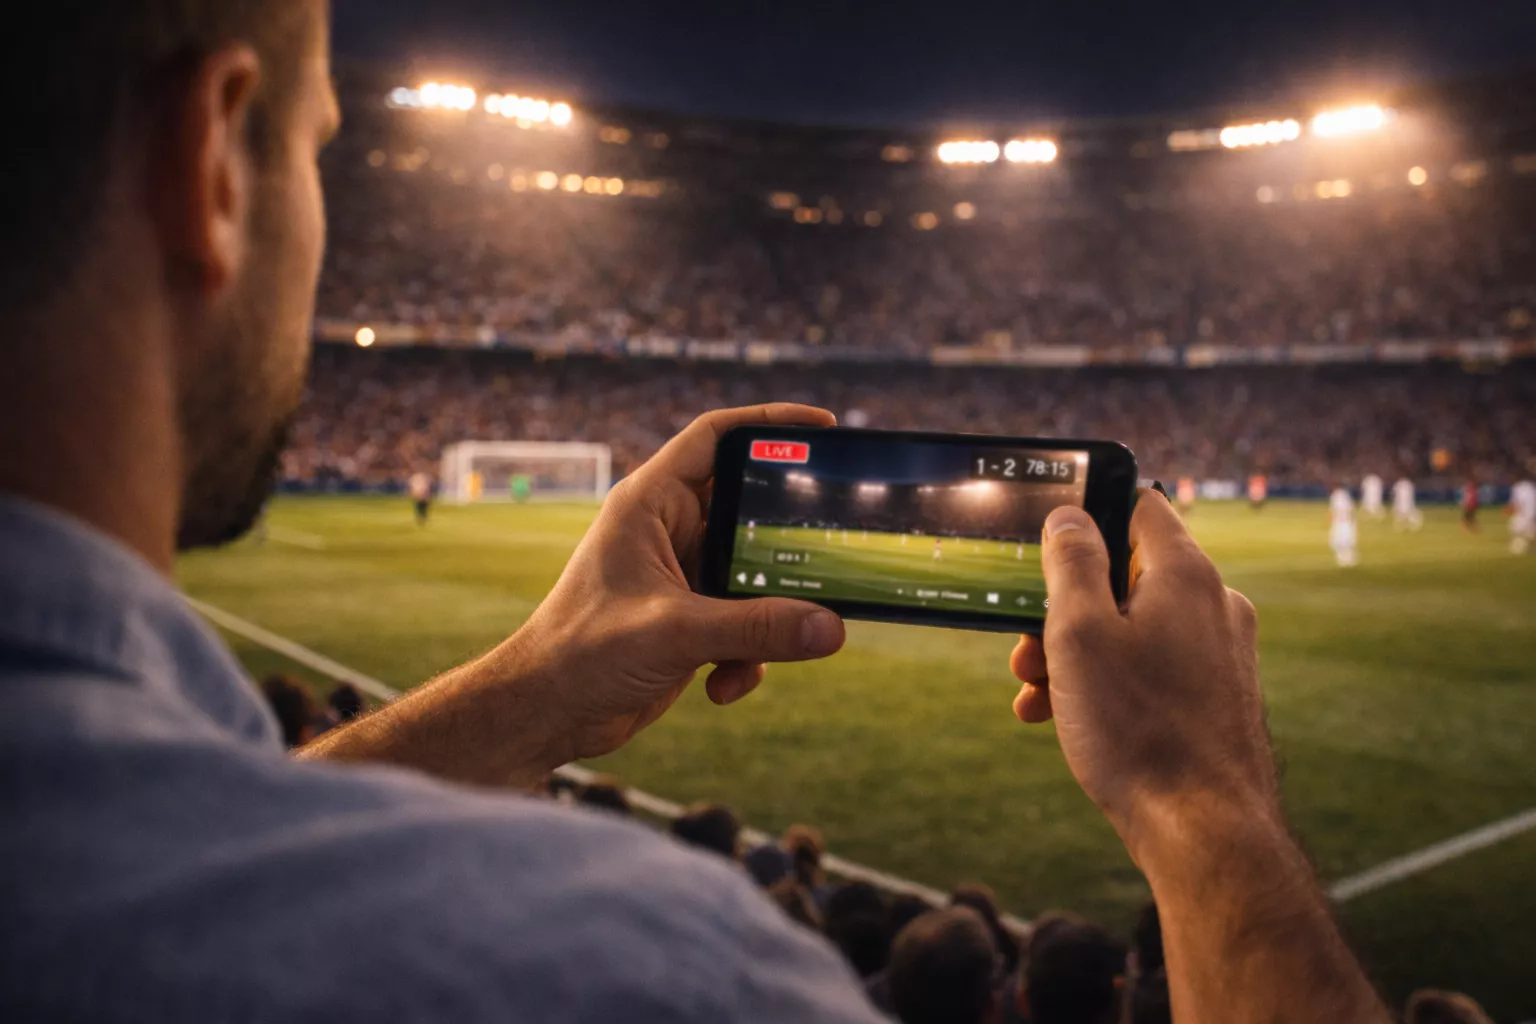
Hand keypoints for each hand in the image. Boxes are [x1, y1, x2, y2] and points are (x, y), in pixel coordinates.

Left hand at [504, 404, 847, 766]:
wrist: (546, 714)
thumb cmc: (581, 654)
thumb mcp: (675, 633)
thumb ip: (757, 628)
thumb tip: (831, 626)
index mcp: (650, 503)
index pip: (715, 437)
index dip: (769, 422)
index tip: (823, 423)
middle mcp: (668, 531)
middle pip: (748, 510)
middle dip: (784, 541)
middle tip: (831, 547)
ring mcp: (682, 576)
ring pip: (755, 575)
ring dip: (768, 617)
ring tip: (766, 649)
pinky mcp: (691, 619)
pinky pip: (745, 622)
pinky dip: (747, 654)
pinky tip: (722, 685)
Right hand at [1009, 492, 1274, 856]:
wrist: (1204, 830)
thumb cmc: (1138, 729)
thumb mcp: (1080, 634)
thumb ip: (1072, 564)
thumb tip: (1070, 516)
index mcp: (1185, 574)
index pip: (1139, 505)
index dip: (1088, 512)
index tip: (1046, 540)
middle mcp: (1214, 604)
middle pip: (1126, 575)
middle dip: (1064, 607)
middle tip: (1025, 646)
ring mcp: (1220, 652)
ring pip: (1134, 628)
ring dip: (1076, 652)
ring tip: (1036, 692)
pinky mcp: (1217, 696)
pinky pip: (1152, 669)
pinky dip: (1107, 683)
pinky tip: (1062, 719)